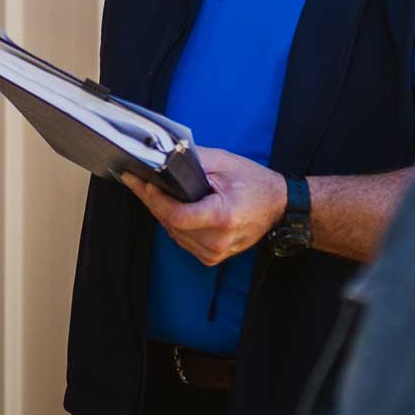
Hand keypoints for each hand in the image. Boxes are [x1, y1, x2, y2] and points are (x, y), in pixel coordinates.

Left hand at [121, 148, 287, 266]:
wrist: (278, 206)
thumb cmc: (255, 183)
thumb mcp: (225, 163)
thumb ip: (193, 161)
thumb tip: (164, 157)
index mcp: (222, 217)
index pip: (176, 215)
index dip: (155, 198)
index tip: (142, 182)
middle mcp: (217, 241)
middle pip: (170, 223)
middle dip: (152, 201)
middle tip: (136, 181)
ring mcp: (215, 253)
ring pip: (173, 233)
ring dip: (162, 213)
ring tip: (153, 191)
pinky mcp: (212, 257)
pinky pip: (182, 240)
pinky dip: (174, 224)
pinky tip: (172, 207)